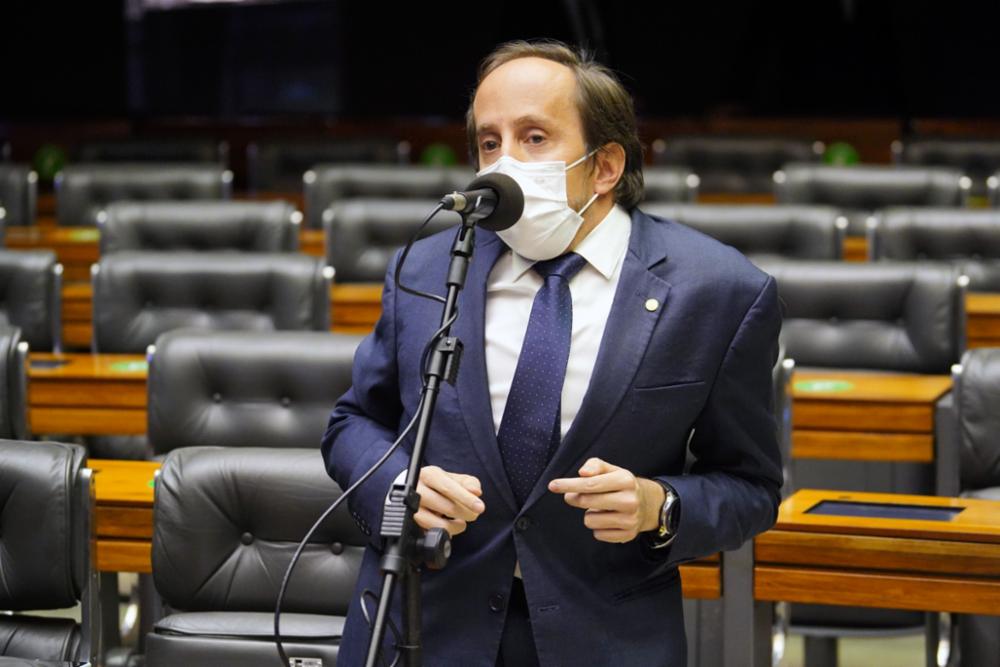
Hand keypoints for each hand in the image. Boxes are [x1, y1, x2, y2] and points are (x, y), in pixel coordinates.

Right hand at [413, 466, 484, 536]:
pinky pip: (432, 533)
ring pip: (438, 524)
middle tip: (474, 514)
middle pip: (446, 507)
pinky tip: (450, 526)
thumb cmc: (440, 485)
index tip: (480, 507)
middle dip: (466, 513)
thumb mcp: (455, 479)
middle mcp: (417, 491)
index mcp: (429, 475)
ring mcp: (412, 509)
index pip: (448, 488)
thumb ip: (469, 483)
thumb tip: (475, 492)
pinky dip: (446, 533)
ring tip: (461, 522)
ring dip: (456, 526)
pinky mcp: (413, 524)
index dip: (466, 499)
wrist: (418, 491)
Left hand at [548, 457, 664, 543]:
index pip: (590, 484)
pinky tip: (608, 519)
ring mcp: (630, 520)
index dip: (569, 484)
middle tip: (575, 496)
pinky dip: (598, 527)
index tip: (552, 485)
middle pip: (587, 502)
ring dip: (589, 514)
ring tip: (601, 508)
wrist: (647, 505)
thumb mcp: (611, 469)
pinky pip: (598, 534)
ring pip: (589, 520)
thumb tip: (582, 473)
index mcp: (625, 480)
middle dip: (576, 498)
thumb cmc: (621, 484)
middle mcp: (630, 501)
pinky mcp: (627, 535)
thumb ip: (595, 465)